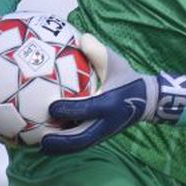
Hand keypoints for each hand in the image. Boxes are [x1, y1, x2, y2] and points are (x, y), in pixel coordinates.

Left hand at [40, 34, 185, 154]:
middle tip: (41, 140)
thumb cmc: (126, 78)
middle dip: (61, 142)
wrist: (146, 100)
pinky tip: (48, 143)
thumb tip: (81, 37)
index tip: (51, 107)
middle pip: (82, 138)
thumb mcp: (116, 62)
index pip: (87, 109)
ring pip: (80, 145)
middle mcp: (106, 122)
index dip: (69, 110)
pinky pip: (81, 144)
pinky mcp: (101, 137)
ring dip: (61, 148)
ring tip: (39, 146)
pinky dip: (65, 146)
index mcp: (109, 104)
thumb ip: (99, 51)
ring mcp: (103, 133)